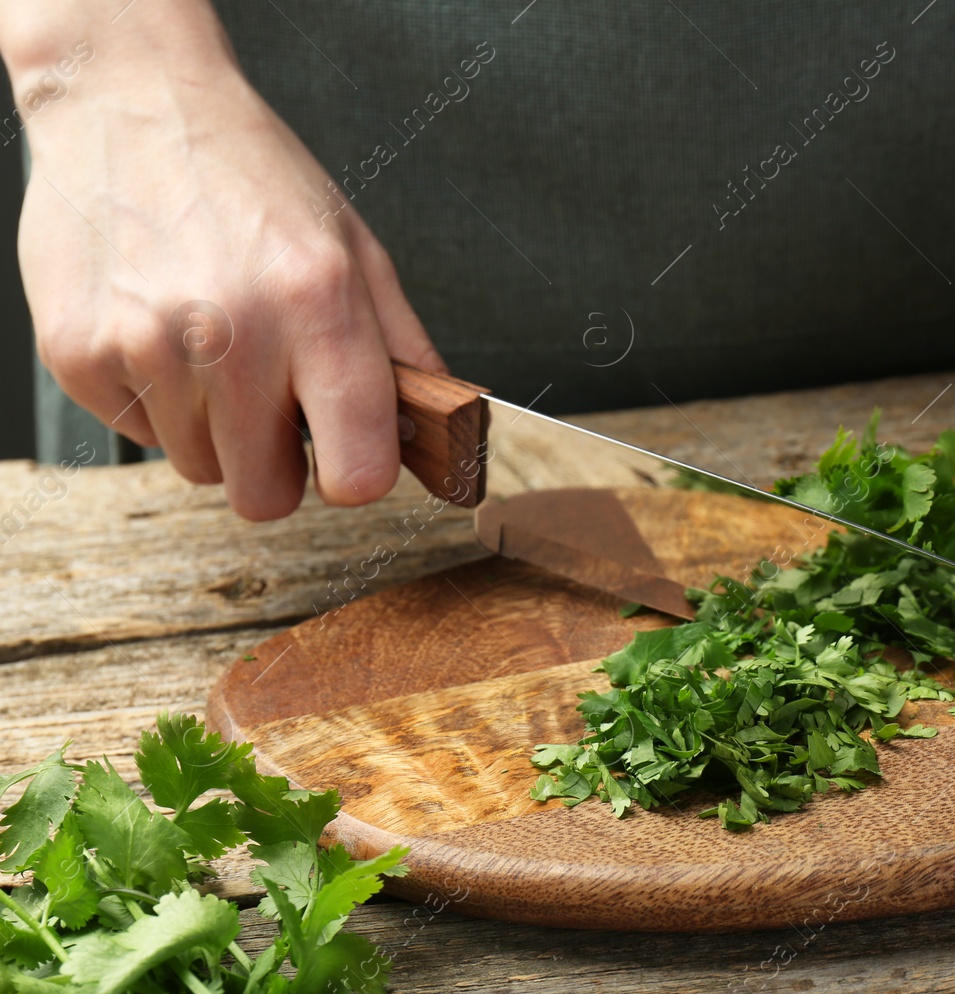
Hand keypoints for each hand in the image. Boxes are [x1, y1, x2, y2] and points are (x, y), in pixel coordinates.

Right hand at [14, 21, 443, 519]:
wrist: (132, 101)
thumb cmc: (253, 178)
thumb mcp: (357, 251)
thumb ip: (405, 352)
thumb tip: (444, 434)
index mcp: (319, 305)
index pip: (357, 472)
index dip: (354, 474)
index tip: (344, 453)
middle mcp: (233, 332)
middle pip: (266, 497)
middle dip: (275, 463)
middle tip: (271, 400)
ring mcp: (146, 346)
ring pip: (198, 468)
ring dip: (212, 427)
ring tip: (212, 345)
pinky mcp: (77, 353)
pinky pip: (136, 434)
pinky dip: (154, 399)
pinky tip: (160, 329)